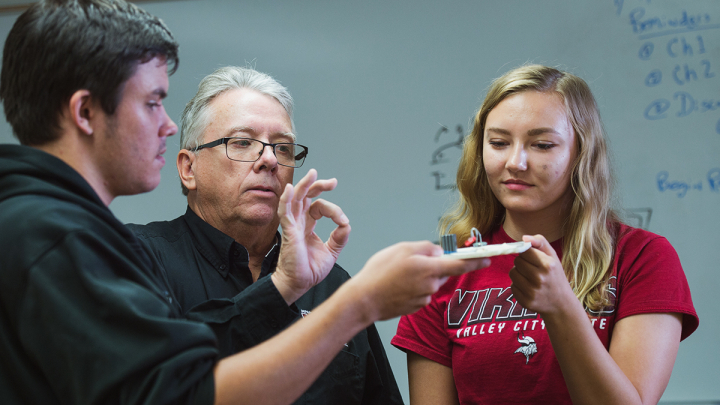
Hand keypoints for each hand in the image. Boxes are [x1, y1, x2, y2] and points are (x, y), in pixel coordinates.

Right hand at [272, 169, 350, 303]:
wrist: (299, 284)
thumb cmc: (309, 270)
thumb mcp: (331, 252)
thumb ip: (339, 237)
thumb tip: (346, 224)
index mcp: (308, 226)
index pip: (319, 207)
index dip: (333, 209)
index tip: (342, 221)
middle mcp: (299, 223)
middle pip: (306, 197)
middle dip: (318, 186)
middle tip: (333, 182)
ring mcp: (293, 226)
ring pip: (296, 199)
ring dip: (304, 185)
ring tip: (313, 174)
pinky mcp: (288, 232)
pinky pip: (285, 212)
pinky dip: (287, 199)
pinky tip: (291, 189)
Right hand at [347, 241, 490, 322]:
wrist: (364, 300)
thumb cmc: (379, 273)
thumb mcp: (401, 249)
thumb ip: (425, 247)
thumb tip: (438, 251)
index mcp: (429, 269)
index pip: (460, 265)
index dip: (476, 261)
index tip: (487, 258)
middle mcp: (430, 285)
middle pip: (441, 272)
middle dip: (432, 266)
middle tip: (409, 262)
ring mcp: (424, 298)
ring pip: (429, 282)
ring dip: (420, 277)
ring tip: (397, 274)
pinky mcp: (416, 307)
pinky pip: (420, 293)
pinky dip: (412, 288)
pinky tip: (396, 285)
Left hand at [509, 234, 576, 316]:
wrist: (561, 303)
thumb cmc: (555, 275)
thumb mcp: (553, 256)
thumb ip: (540, 242)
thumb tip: (524, 238)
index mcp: (548, 265)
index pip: (524, 251)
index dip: (526, 253)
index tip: (532, 258)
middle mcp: (540, 278)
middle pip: (517, 261)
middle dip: (523, 263)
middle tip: (532, 269)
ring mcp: (532, 291)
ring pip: (512, 273)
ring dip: (518, 273)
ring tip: (530, 278)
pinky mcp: (525, 301)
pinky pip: (512, 286)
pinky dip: (518, 286)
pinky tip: (529, 288)